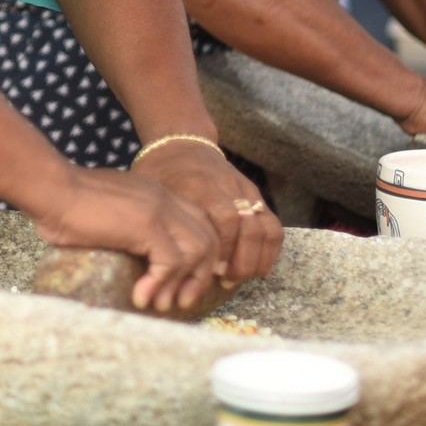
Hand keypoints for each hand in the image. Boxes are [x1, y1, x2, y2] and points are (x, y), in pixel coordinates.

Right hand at [27, 165, 223, 315]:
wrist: (50, 189)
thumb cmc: (64, 205)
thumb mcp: (108, 218)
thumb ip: (126, 233)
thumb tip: (131, 265)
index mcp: (157, 195)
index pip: (200, 224)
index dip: (200, 257)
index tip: (184, 283)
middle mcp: (165, 198)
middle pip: (208, 238)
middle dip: (200, 275)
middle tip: (180, 301)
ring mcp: (158, 209)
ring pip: (197, 251)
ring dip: (182, 284)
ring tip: (161, 304)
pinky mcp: (147, 224)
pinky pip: (171, 261)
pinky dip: (160, 284)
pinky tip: (140, 296)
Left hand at [130, 141, 281, 284]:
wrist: (182, 144)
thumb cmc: (160, 172)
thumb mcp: (152, 190)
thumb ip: (159, 220)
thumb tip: (156, 261)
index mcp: (200, 186)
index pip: (225, 221)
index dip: (223, 250)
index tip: (211, 272)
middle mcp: (228, 188)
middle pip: (249, 229)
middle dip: (241, 261)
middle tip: (225, 280)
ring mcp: (245, 191)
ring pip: (266, 229)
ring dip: (256, 259)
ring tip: (239, 277)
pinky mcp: (255, 195)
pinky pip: (273, 226)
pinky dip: (269, 251)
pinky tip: (255, 268)